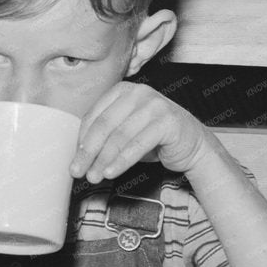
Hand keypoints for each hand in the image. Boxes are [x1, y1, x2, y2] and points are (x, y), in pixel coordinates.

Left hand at [69, 82, 212, 182]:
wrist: (192, 144)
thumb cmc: (156, 138)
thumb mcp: (126, 131)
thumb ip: (106, 135)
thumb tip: (79, 155)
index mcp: (123, 90)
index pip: (94, 115)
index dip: (81, 140)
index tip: (74, 159)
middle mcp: (138, 93)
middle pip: (104, 125)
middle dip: (88, 152)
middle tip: (78, 170)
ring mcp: (154, 105)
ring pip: (119, 136)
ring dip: (103, 160)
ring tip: (94, 176)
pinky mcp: (167, 120)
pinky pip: (138, 144)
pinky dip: (122, 161)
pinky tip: (111, 172)